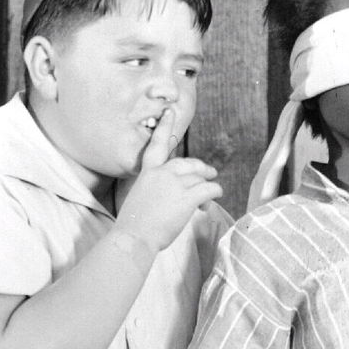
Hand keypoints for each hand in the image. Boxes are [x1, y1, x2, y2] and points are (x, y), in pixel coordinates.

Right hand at [116, 104, 222, 251]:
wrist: (134, 236)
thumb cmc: (134, 225)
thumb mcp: (139, 198)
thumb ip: (155, 190)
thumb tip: (172, 196)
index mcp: (148, 172)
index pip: (157, 145)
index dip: (165, 127)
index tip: (170, 112)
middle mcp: (162, 173)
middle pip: (188, 163)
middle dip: (201, 168)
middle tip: (210, 173)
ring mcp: (175, 184)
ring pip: (200, 179)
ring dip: (206, 188)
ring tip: (207, 200)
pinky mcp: (187, 197)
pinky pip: (209, 189)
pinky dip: (215, 193)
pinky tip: (212, 200)